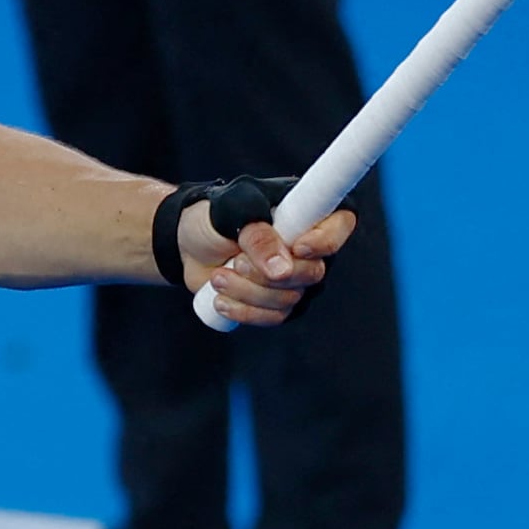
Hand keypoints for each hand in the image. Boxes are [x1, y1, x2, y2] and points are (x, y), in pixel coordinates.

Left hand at [190, 202, 353, 329]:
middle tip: (236, 262)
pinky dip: (245, 312)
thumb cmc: (215, 218)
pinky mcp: (277, 301)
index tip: (297, 248)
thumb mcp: (230, 214)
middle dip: (268, 274)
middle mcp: (309, 247)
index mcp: (307, 212)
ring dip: (248, 292)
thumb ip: (258, 236)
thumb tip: (282, 271)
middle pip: (313, 273)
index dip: (324, 241)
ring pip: (290, 298)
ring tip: (218, 277)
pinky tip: (221, 301)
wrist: (189, 244)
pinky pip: (275, 317)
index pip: (340, 224)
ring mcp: (295, 277)